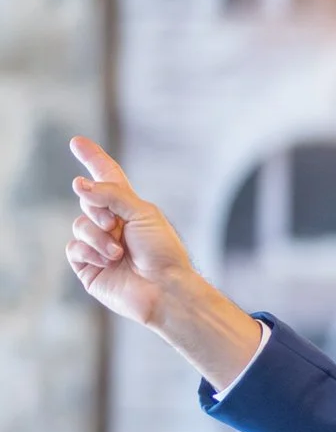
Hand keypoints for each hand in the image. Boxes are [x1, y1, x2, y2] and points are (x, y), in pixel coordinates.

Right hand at [62, 137, 263, 388]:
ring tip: (119, 252)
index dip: (93, 159)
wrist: (164, 289)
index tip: (77, 141)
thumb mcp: (143, 213)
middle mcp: (113, 224)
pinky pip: (74, 247)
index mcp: (131, 209)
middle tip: (115, 224)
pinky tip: (108, 261)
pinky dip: (89, 250)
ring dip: (98, 236)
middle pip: (88, 200)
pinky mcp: (88, 266)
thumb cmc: (163, 252)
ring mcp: (99, 245)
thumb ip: (111, 194)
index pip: (108, 178)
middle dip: (98, 209)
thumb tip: (80, 184)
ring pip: (79, 225)